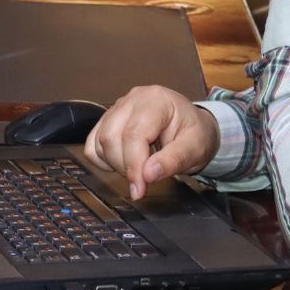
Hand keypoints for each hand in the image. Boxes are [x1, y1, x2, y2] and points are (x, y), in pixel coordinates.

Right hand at [84, 86, 219, 199]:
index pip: (134, 134)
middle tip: (143, 181)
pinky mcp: (109, 120)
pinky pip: (93, 144)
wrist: (192, 127)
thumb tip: (148, 175)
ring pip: (100, 141)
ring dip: (114, 164)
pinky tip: (123, 162)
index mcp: (156, 100)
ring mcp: (118, 108)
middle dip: (124, 167)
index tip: (139, 190)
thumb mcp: (194, 148)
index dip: (133, 166)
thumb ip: (173, 161)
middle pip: (111, 137)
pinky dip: (103, 160)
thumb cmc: (195, 134)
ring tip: (139, 168)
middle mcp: (133, 99)